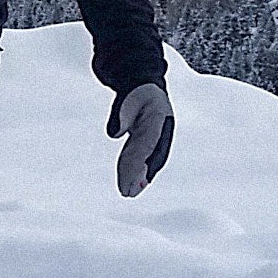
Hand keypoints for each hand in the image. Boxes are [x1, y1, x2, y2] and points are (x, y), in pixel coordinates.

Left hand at [107, 83, 173, 197]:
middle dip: (139, 176)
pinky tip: (136, 184)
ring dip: (141, 177)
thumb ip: (120, 115)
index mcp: (158, 117)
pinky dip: (142, 171)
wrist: (147, 85)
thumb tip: (115, 133)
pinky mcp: (154, 140)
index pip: (144, 146)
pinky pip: (148, 158)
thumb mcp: (127, 98)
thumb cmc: (137, 91)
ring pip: (150, 160)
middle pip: (150, 157)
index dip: (136, 164)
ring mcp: (160, 136)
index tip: (126, 179)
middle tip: (127, 192)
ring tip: (130, 193)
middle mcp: (162, 130)